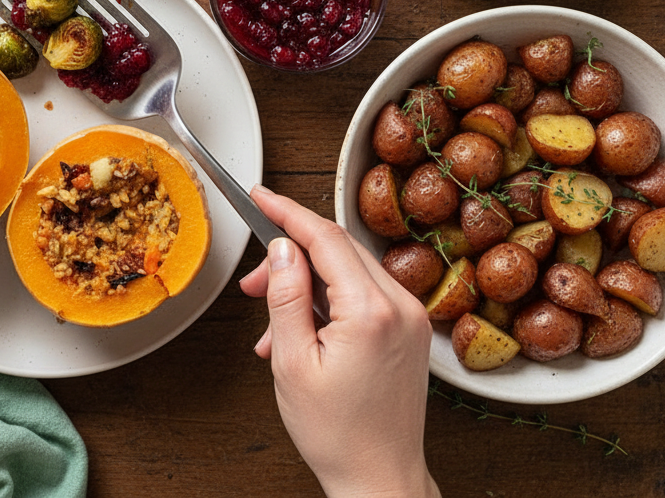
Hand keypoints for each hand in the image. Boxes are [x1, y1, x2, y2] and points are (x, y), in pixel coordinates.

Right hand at [240, 185, 439, 497]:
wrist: (379, 479)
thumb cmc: (337, 433)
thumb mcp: (291, 362)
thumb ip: (285, 297)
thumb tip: (282, 249)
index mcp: (371, 312)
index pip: (325, 238)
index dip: (286, 211)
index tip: (258, 195)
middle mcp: (401, 307)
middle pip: (337, 249)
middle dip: (289, 254)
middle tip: (252, 282)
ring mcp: (411, 318)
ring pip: (349, 271)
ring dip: (306, 281)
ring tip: (271, 319)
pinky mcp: (411, 331)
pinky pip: (364, 295)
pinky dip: (328, 301)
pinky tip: (299, 332)